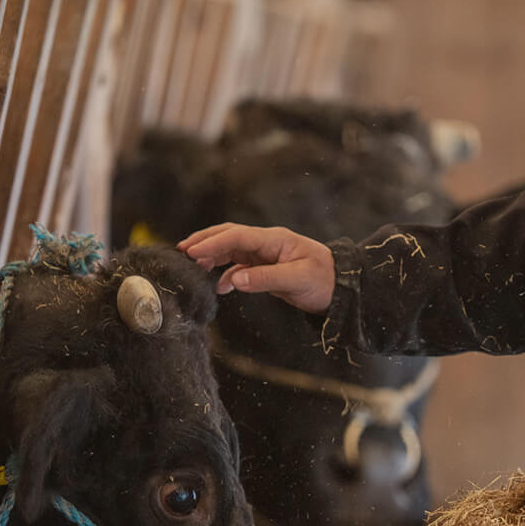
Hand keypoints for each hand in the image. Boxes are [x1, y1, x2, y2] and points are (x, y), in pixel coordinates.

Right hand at [177, 223, 335, 314]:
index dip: (212, 243)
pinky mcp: (266, 267)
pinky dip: (227, 274)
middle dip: (205, 242)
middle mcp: (267, 243)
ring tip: (193, 267)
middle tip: (182, 252)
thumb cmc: (324, 281)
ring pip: (232, 250)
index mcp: (275, 240)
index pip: (237, 236)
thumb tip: (234, 280)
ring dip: (212, 256)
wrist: (343, 289)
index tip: (191, 253)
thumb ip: (265, 279)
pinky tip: (220, 287)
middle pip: (229, 236)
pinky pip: (240, 266)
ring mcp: (266, 254)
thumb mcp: (297, 280)